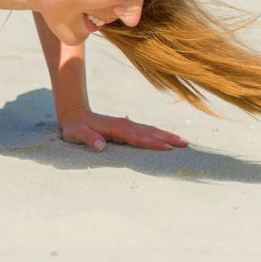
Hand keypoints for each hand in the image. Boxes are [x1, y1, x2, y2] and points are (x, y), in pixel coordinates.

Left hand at [59, 108, 188, 151]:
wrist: (74, 113)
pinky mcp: (127, 126)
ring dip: (167, 135)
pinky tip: (168, 139)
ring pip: (151, 130)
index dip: (152, 143)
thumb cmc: (74, 127)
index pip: (137, 138)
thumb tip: (100, 145)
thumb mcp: (75, 133)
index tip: (167, 148)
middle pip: (150, 132)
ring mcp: (127, 124)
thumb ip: (87, 138)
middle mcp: (124, 125)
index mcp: (115, 129)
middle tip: (186, 145)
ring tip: (184, 142)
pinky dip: (159, 134)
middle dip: (168, 138)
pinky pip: (147, 131)